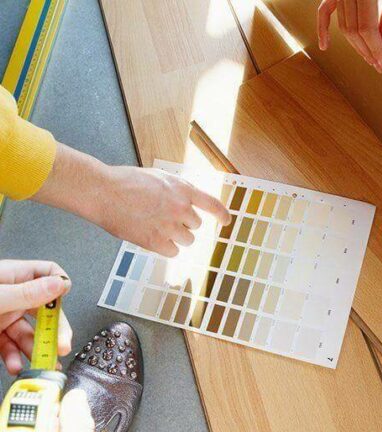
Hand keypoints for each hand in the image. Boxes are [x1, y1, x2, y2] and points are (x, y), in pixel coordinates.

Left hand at [0, 260, 71, 374]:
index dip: (60, 287)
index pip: (49, 274)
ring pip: (29, 333)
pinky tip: (17, 365)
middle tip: (62, 346)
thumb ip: (27, 292)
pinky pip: (11, 346)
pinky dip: (15, 358)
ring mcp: (3, 315)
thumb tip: (60, 284)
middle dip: (55, 331)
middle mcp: (12, 295)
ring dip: (36, 351)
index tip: (64, 303)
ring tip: (41, 363)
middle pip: (46, 311)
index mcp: (14, 277)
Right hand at [99, 165, 230, 255]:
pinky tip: (151, 236)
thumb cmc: (126, 182)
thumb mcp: (159, 177)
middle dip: (184, 223)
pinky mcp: (156, 242)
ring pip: (187, 240)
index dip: (222, 215)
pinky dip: (165, 247)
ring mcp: (169, 226)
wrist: (103, 192)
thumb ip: (178, 190)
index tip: (226, 221)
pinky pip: (173, 252)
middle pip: (196, 226)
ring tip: (156, 226)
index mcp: (183, 189)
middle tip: (164, 217)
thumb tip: (190, 203)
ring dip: (176, 237)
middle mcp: (180, 208)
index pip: (212, 204)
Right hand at [317, 0, 381, 71]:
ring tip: (368, 57)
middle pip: (352, 30)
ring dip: (354, 45)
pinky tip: (325, 46)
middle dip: (366, 51)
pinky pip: (324, 11)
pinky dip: (323, 29)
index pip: (366, 28)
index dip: (375, 49)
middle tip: (378, 65)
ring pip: (342, 25)